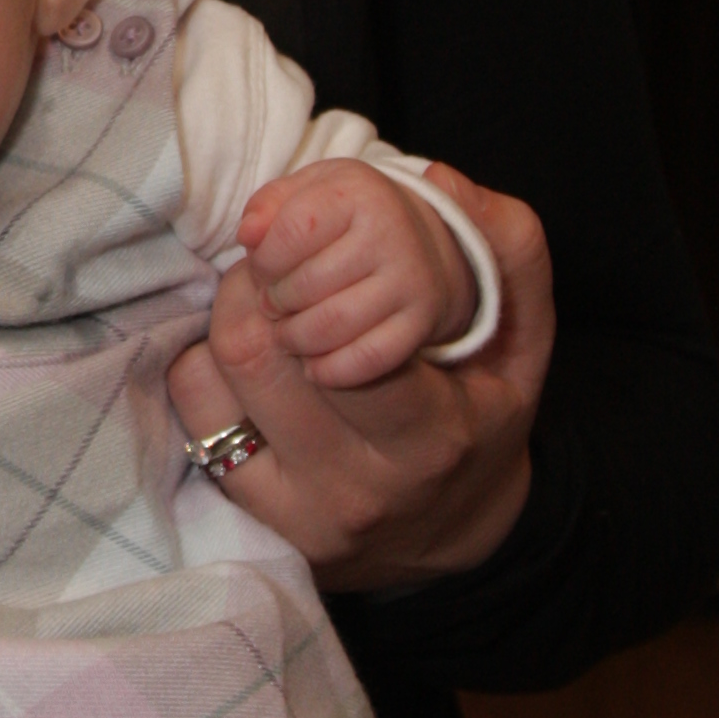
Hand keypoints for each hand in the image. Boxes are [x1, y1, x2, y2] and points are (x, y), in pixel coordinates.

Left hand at [169, 166, 552, 594]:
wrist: (447, 537)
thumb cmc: (482, 419)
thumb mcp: (524, 341)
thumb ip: (508, 251)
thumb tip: (439, 180)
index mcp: (432, 437)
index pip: (352, 348)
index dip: (317, 278)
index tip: (324, 257)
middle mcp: (357, 484)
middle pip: (260, 349)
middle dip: (258, 282)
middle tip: (278, 266)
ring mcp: (296, 508)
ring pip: (217, 375)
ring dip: (229, 317)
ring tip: (263, 304)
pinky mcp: (251, 515)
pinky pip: (193, 413)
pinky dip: (206, 364)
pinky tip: (247, 360)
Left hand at [236, 157, 474, 387]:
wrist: (422, 242)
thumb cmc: (348, 216)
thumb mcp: (310, 190)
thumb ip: (269, 205)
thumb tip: (247, 234)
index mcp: (358, 194)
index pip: (291, 232)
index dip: (263, 259)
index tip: (261, 268)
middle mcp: (390, 234)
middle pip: (308, 284)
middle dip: (275, 302)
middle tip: (271, 304)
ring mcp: (410, 280)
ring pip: (333, 326)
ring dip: (295, 338)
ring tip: (286, 333)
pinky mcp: (419, 322)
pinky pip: (367, 359)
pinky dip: (330, 370)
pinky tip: (313, 364)